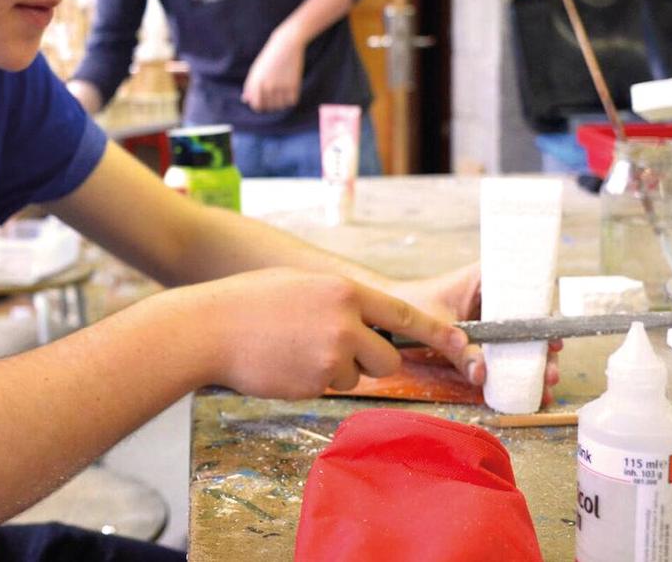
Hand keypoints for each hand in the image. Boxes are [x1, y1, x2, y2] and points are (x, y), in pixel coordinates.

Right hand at [189, 268, 472, 400]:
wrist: (211, 327)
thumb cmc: (252, 300)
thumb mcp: (303, 284)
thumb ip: (340, 300)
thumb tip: (368, 319)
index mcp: (344, 291)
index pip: (402, 313)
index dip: (433, 331)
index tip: (461, 342)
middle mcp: (345, 322)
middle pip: (387, 356)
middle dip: (371, 359)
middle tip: (337, 348)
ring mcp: (330, 355)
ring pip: (358, 375)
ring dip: (338, 370)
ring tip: (298, 350)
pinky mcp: (314, 383)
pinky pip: (330, 387)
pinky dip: (314, 381)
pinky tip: (287, 363)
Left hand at [241, 27, 304, 111]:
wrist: (286, 44)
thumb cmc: (269, 57)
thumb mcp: (256, 70)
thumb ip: (250, 86)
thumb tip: (245, 100)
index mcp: (256, 83)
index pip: (256, 105)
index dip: (260, 105)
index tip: (264, 101)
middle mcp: (268, 86)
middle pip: (269, 107)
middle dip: (271, 103)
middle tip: (275, 93)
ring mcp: (281, 86)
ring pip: (281, 105)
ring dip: (282, 102)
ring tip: (282, 91)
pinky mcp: (294, 85)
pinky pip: (292, 101)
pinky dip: (291, 98)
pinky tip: (290, 89)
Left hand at [387, 264, 562, 402]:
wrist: (389, 316)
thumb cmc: (410, 304)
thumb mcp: (437, 324)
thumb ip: (458, 349)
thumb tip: (481, 372)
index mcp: (485, 277)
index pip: (525, 287)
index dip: (542, 313)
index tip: (552, 337)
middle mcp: (494, 295)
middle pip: (529, 319)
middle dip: (543, 347)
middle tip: (550, 371)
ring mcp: (491, 317)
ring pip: (522, 338)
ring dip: (535, 362)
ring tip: (545, 386)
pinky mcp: (485, 338)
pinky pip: (505, 353)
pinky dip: (516, 370)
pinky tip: (530, 390)